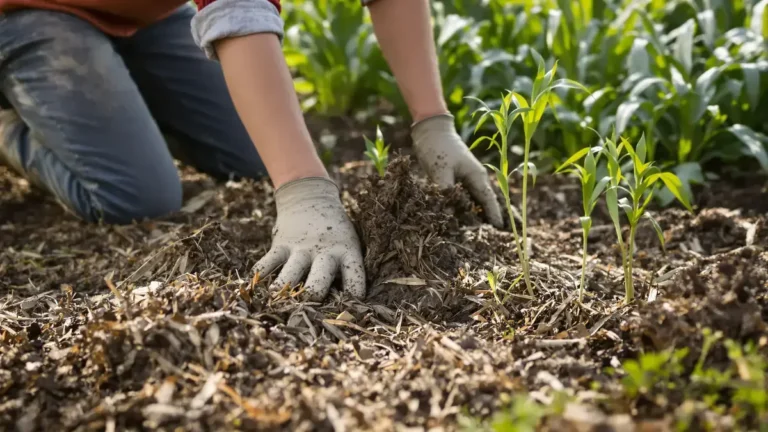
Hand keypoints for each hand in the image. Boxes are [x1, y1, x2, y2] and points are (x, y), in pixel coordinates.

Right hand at [254, 177, 365, 300]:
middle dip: (313, 299)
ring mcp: (300, 249)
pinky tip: (258, 286)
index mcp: (347, 252)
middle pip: (317, 284)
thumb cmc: (335, 232)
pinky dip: (260, 277)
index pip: (355, 277)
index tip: (350, 307)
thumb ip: (345, 268)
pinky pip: (266, 265)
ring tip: (279, 301)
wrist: (310, 198)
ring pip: (289, 278)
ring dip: (283, 292)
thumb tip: (344, 304)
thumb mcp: (349, 243)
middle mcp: (323, 252)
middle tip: (309, 307)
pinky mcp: (280, 245)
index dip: (354, 296)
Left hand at [411, 114, 503, 227]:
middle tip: (497, 237)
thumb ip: (445, 191)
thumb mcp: (440, 170)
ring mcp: (466, 180)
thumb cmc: (438, 148)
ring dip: (477, 216)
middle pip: (486, 203)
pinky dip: (465, 210)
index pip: (489, 200)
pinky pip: (464, 199)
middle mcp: (475, 179)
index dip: (495, 216)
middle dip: (491, 219)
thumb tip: (448, 212)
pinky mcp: (456, 181)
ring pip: (475, 202)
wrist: (430, 131)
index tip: (500, 231)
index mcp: (477, 176)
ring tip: (480, 234)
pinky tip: (462, 221)